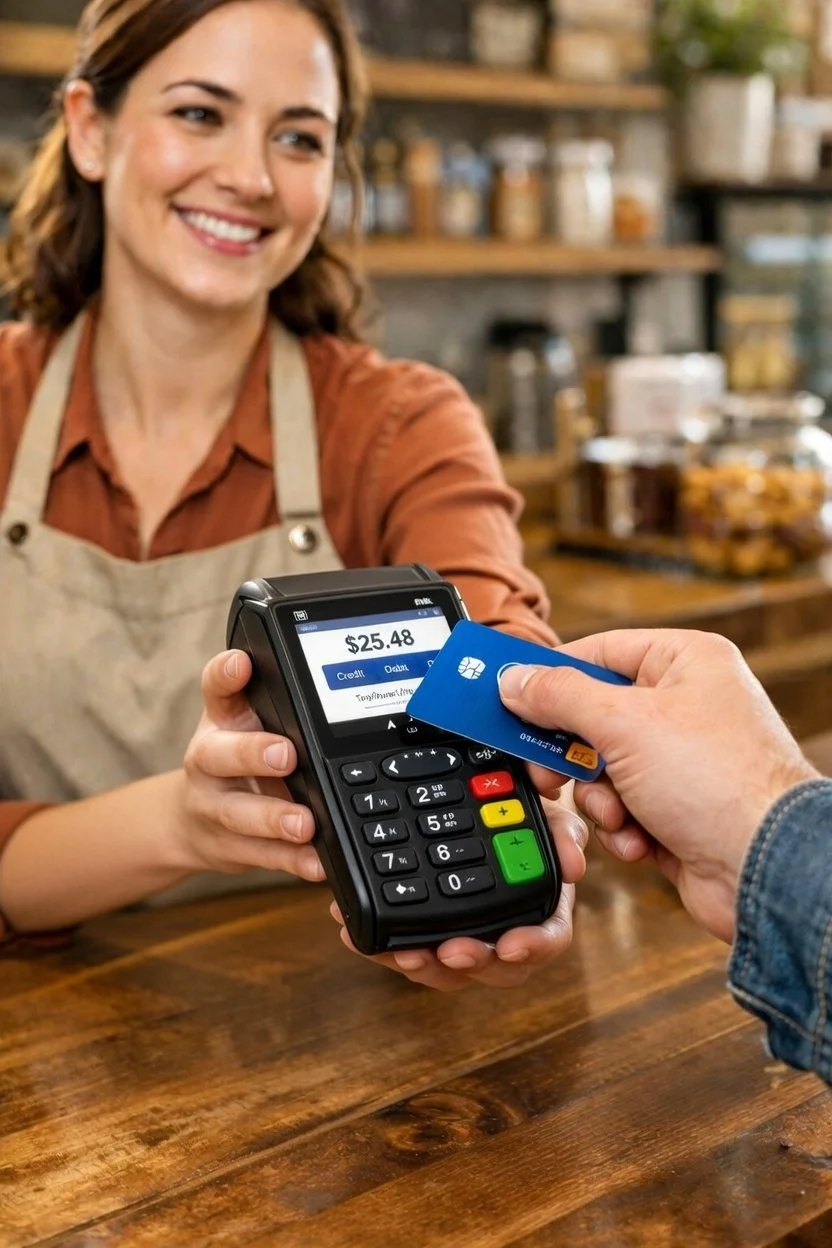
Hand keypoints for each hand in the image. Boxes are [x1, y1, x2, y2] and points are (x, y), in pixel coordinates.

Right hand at [173, 650, 323, 881]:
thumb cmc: (234, 761)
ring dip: (273, 819)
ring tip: (304, 823)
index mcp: (219, 722)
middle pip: (219, 755)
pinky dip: (292, 861)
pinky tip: (317, 862)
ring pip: (239, 814)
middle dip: (252, 754)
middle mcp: (208, 762)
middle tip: (286, 755)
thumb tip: (333, 679)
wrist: (189, 823)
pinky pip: (263, 857)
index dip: (225, 674)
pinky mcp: (230, 848)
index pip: (215, 689)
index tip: (243, 663)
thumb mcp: (246, 725)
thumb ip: (276, 702)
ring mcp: (214, 808)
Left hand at [329, 801, 586, 990]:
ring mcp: (462, 935)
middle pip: (498, 968)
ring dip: (424, 966)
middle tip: (450, 950)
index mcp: (539, 900)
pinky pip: (406, 952)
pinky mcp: (421, 934)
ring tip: (402, 951)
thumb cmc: (505, 808)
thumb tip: (574, 861)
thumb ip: (558, 826)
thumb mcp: (536, 808)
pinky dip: (384, 948)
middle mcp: (504, 927)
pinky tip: (357, 932)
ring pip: (448, 971)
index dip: (535, 946)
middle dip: (473, 962)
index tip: (512, 945)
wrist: (448, 801)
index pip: (550, 936)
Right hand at [499, 630, 818, 943]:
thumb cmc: (721, 783)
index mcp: (684, 662)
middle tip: (546, 769)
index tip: (506, 695)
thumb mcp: (624, 724)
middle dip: (571, 753)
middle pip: (592, 716)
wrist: (765, 870)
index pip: (598, 653)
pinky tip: (641, 838)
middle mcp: (686, 706)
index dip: (551, 676)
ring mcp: (681, 761)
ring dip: (599, 798)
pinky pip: (621, 808)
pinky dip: (621, 827)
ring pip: (601, 769)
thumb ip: (559, 697)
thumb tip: (515, 680)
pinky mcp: (676, 809)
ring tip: (619, 813)